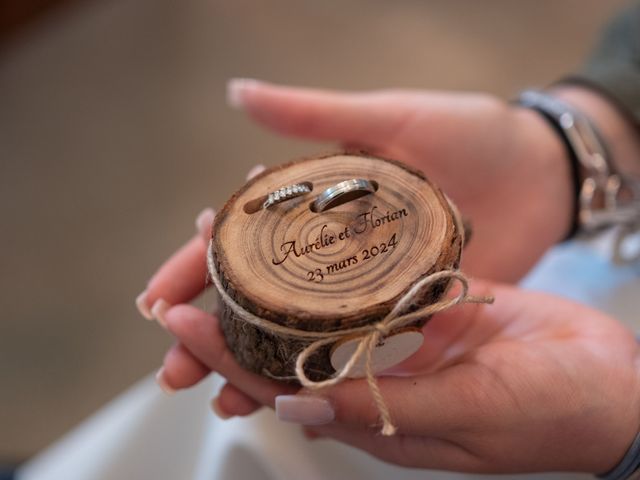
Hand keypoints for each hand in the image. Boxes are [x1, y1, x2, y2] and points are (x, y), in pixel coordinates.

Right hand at [139, 81, 573, 394]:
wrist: (543, 170)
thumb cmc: (470, 133)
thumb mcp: (390, 117)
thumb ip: (316, 113)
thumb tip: (237, 93)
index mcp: (316, 202)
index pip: (241, 240)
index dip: (195, 269)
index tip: (156, 301)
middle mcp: (332, 250)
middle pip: (258, 297)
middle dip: (212, 333)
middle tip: (174, 370)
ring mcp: (365, 287)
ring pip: (296, 332)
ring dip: (255, 365)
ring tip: (222, 398)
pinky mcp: (403, 312)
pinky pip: (353, 348)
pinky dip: (320, 373)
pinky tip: (290, 397)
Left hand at [157, 277, 639, 474]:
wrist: (613, 383)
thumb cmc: (554, 412)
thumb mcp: (470, 414)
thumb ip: (384, 412)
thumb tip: (297, 409)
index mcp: (376, 415)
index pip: (280, 387)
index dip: (226, 355)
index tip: (181, 318)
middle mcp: (377, 376)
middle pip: (288, 343)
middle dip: (237, 307)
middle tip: (194, 259)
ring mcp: (402, 339)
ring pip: (324, 305)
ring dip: (280, 271)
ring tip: (240, 229)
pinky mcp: (428, 306)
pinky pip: (373, 279)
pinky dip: (338, 253)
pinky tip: (312, 223)